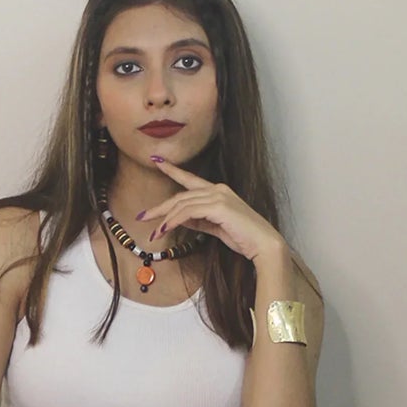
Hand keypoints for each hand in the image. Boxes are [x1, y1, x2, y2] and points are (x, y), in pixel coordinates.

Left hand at [139, 160, 287, 263]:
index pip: (190, 179)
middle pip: (181, 196)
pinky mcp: (219, 206)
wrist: (263, 245)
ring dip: (164, 219)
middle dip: (160, 208)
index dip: (173, 170)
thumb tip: (180, 219)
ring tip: (153, 233)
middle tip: (142, 216)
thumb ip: (199, 221)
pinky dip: (174, 221)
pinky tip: (165, 229)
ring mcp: (219, 196)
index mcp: (218, 191)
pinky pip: (189, 212)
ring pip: (182, 204)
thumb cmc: (244, 237)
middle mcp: (218, 189)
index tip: (157, 162)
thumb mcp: (216, 227)